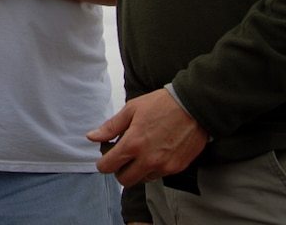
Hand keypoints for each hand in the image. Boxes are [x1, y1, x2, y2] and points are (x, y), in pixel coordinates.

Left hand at [86, 89, 207, 187]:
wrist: (193, 107)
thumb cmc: (163, 105)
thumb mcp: (132, 109)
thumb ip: (111, 127)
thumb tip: (93, 137)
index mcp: (133, 144)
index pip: (108, 167)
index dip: (102, 164)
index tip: (104, 159)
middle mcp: (148, 159)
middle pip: (124, 180)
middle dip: (119, 171)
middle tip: (122, 158)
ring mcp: (164, 166)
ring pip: (142, 179)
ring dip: (137, 171)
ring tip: (140, 154)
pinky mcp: (177, 167)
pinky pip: (159, 176)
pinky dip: (153, 169)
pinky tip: (154, 153)